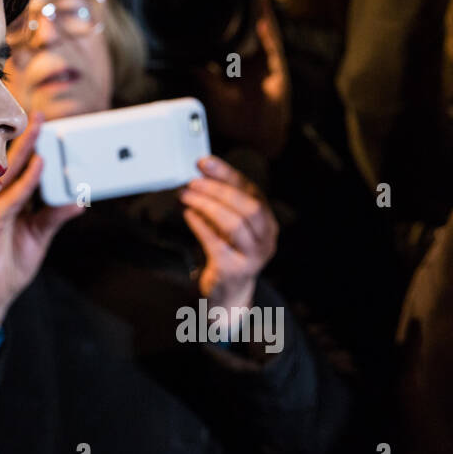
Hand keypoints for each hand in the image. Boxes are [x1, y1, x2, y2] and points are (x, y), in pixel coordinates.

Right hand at [0, 111, 85, 336]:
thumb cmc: (10, 263)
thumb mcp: (40, 236)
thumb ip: (56, 216)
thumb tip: (80, 200)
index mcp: (11, 200)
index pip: (23, 169)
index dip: (34, 147)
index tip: (48, 126)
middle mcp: (0, 200)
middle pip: (15, 164)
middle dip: (28, 138)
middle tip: (41, 116)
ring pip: (11, 174)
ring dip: (26, 151)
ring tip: (40, 129)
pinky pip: (13, 198)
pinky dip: (27, 182)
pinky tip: (39, 166)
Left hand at [177, 155, 278, 308]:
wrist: (228, 291)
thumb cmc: (227, 250)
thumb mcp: (229, 224)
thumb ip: (220, 202)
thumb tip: (198, 174)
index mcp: (267, 220)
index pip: (250, 190)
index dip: (226, 173)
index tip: (204, 162)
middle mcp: (266, 238)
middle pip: (248, 206)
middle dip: (218, 190)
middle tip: (192, 182)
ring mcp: (253, 256)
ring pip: (234, 224)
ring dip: (207, 205)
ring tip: (186, 196)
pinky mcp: (234, 270)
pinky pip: (216, 243)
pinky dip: (200, 225)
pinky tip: (188, 214)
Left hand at [191, 0, 290, 158]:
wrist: (257, 138)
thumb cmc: (235, 120)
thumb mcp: (213, 92)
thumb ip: (203, 75)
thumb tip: (184, 61)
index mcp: (234, 68)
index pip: (228, 40)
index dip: (225, 24)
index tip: (216, 5)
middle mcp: (250, 64)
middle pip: (247, 32)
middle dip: (244, 14)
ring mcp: (264, 65)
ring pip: (262, 34)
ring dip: (258, 15)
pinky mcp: (276, 69)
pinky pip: (272, 45)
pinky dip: (268, 31)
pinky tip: (262, 16)